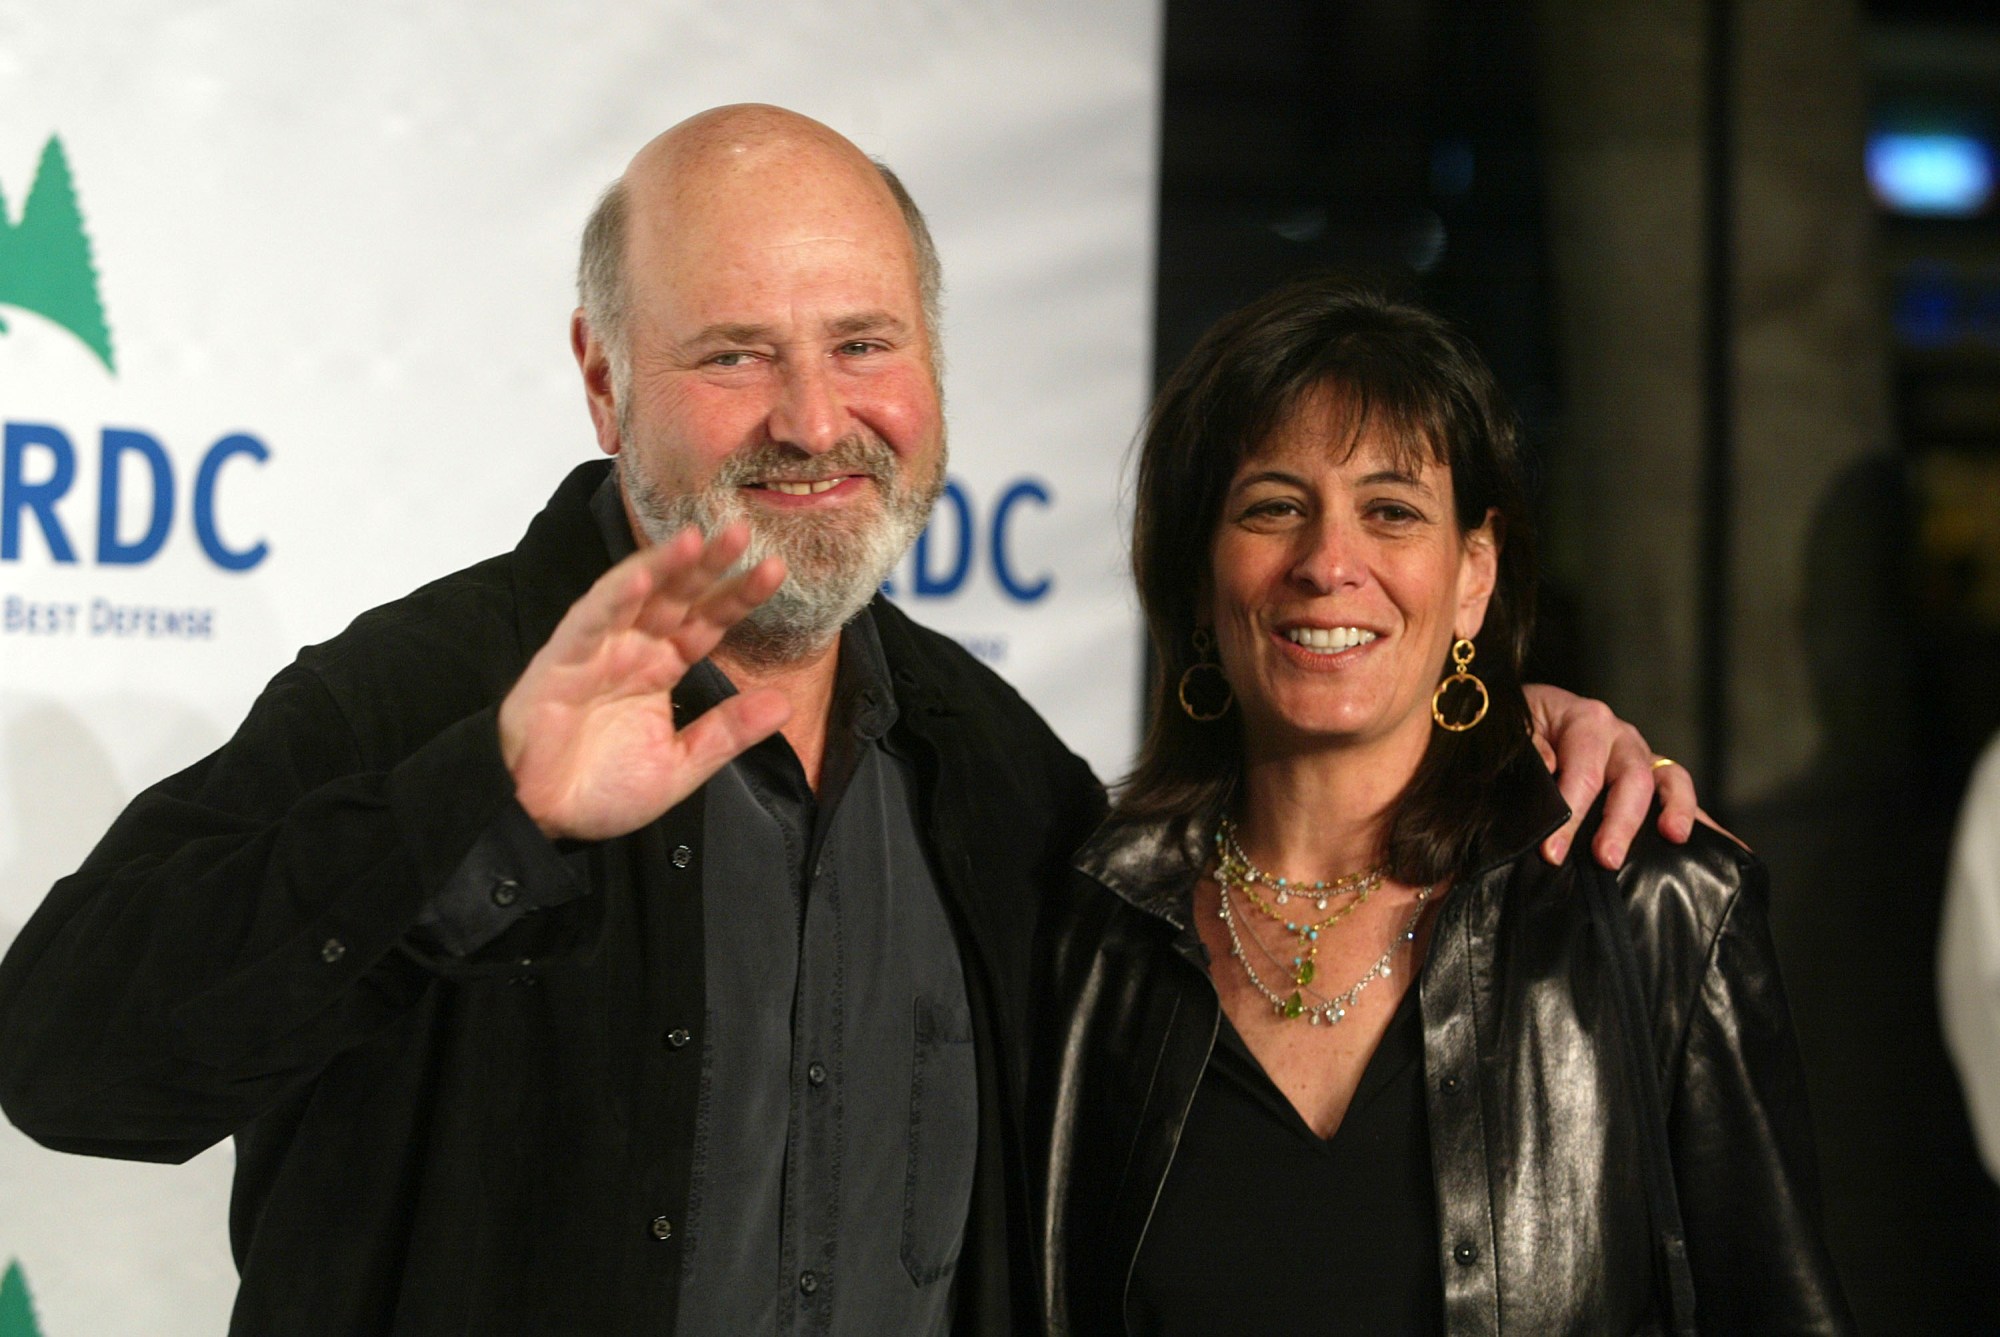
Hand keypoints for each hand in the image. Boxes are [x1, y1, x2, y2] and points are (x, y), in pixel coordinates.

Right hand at [499, 523, 789, 840]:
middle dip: (707, 565)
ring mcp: (596, 650)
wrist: (537, 817)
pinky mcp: (560, 660)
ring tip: (693, 538)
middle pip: (676, 597)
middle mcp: (632, 650)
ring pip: (633, 595)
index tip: (774, 571)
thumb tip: (784, 704)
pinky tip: (640, 574)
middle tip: (741, 531)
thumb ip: (727, 734)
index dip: (738, 596)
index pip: (707, 623)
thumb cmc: (599, 789)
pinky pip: (590, 621)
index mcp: (660, 668)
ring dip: (661, 564)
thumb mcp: (679, 766)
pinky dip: (613, 597)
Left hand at [1523, 684, 1699, 867]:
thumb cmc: (1522, 728)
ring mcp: (1642, 756)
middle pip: (1631, 778)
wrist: (1530, 717)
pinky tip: (1731, 849)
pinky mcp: (1654, 777)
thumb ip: (1529, 748)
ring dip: (1676, 810)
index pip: (1582, 771)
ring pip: (1670, 780)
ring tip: (1674, 837)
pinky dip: (1708, 823)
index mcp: (1586, 720)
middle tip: (1606, 859)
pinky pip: (1684, 798)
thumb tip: (1551, 766)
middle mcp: (1620, 736)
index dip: (1569, 814)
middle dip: (1620, 822)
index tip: (1553, 852)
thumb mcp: (1515, 729)